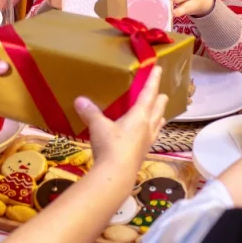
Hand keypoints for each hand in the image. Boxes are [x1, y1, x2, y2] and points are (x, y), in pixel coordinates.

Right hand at [75, 66, 167, 184]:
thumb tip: (79, 100)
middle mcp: (147, 126)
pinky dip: (152, 130)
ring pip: (157, 124)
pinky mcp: (142, 152)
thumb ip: (90, 112)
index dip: (153, 80)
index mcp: (139, 116)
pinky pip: (152, 136)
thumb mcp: (98, 126)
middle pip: (157, 109)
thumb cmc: (111, 145)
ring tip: (160, 113)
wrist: (117, 174)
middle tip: (162, 93)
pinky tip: (147, 134)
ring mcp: (147, 141)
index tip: (159, 68)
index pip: (148, 93)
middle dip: (160, 99)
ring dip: (159, 116)